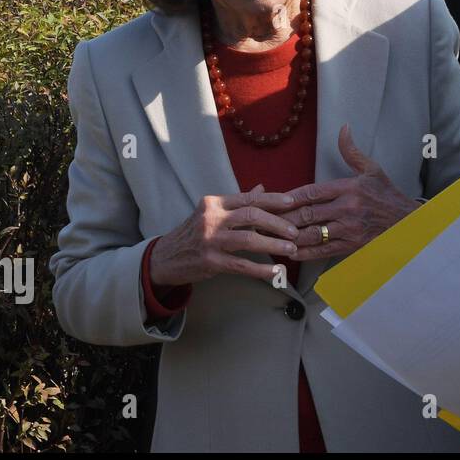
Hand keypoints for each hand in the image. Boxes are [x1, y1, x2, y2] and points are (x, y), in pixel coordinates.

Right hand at [149, 185, 300, 286]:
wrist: (164, 258)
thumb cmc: (193, 233)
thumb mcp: (211, 213)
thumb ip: (237, 202)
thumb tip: (261, 188)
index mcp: (214, 203)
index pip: (249, 198)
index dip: (273, 199)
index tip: (292, 203)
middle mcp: (211, 218)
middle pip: (252, 215)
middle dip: (277, 223)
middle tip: (295, 231)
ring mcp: (210, 240)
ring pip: (248, 239)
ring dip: (273, 244)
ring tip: (291, 248)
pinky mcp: (210, 261)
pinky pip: (241, 265)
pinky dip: (261, 269)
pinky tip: (276, 271)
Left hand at [280, 125, 420, 261]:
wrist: (408, 222)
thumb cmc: (386, 194)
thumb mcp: (372, 169)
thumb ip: (351, 151)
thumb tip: (343, 128)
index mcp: (349, 188)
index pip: (312, 192)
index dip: (290, 196)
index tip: (273, 199)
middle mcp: (347, 209)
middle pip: (307, 214)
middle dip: (283, 217)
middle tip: (263, 219)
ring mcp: (349, 229)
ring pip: (312, 234)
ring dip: (290, 236)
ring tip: (271, 236)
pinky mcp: (351, 245)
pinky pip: (323, 250)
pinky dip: (305, 252)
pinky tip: (291, 252)